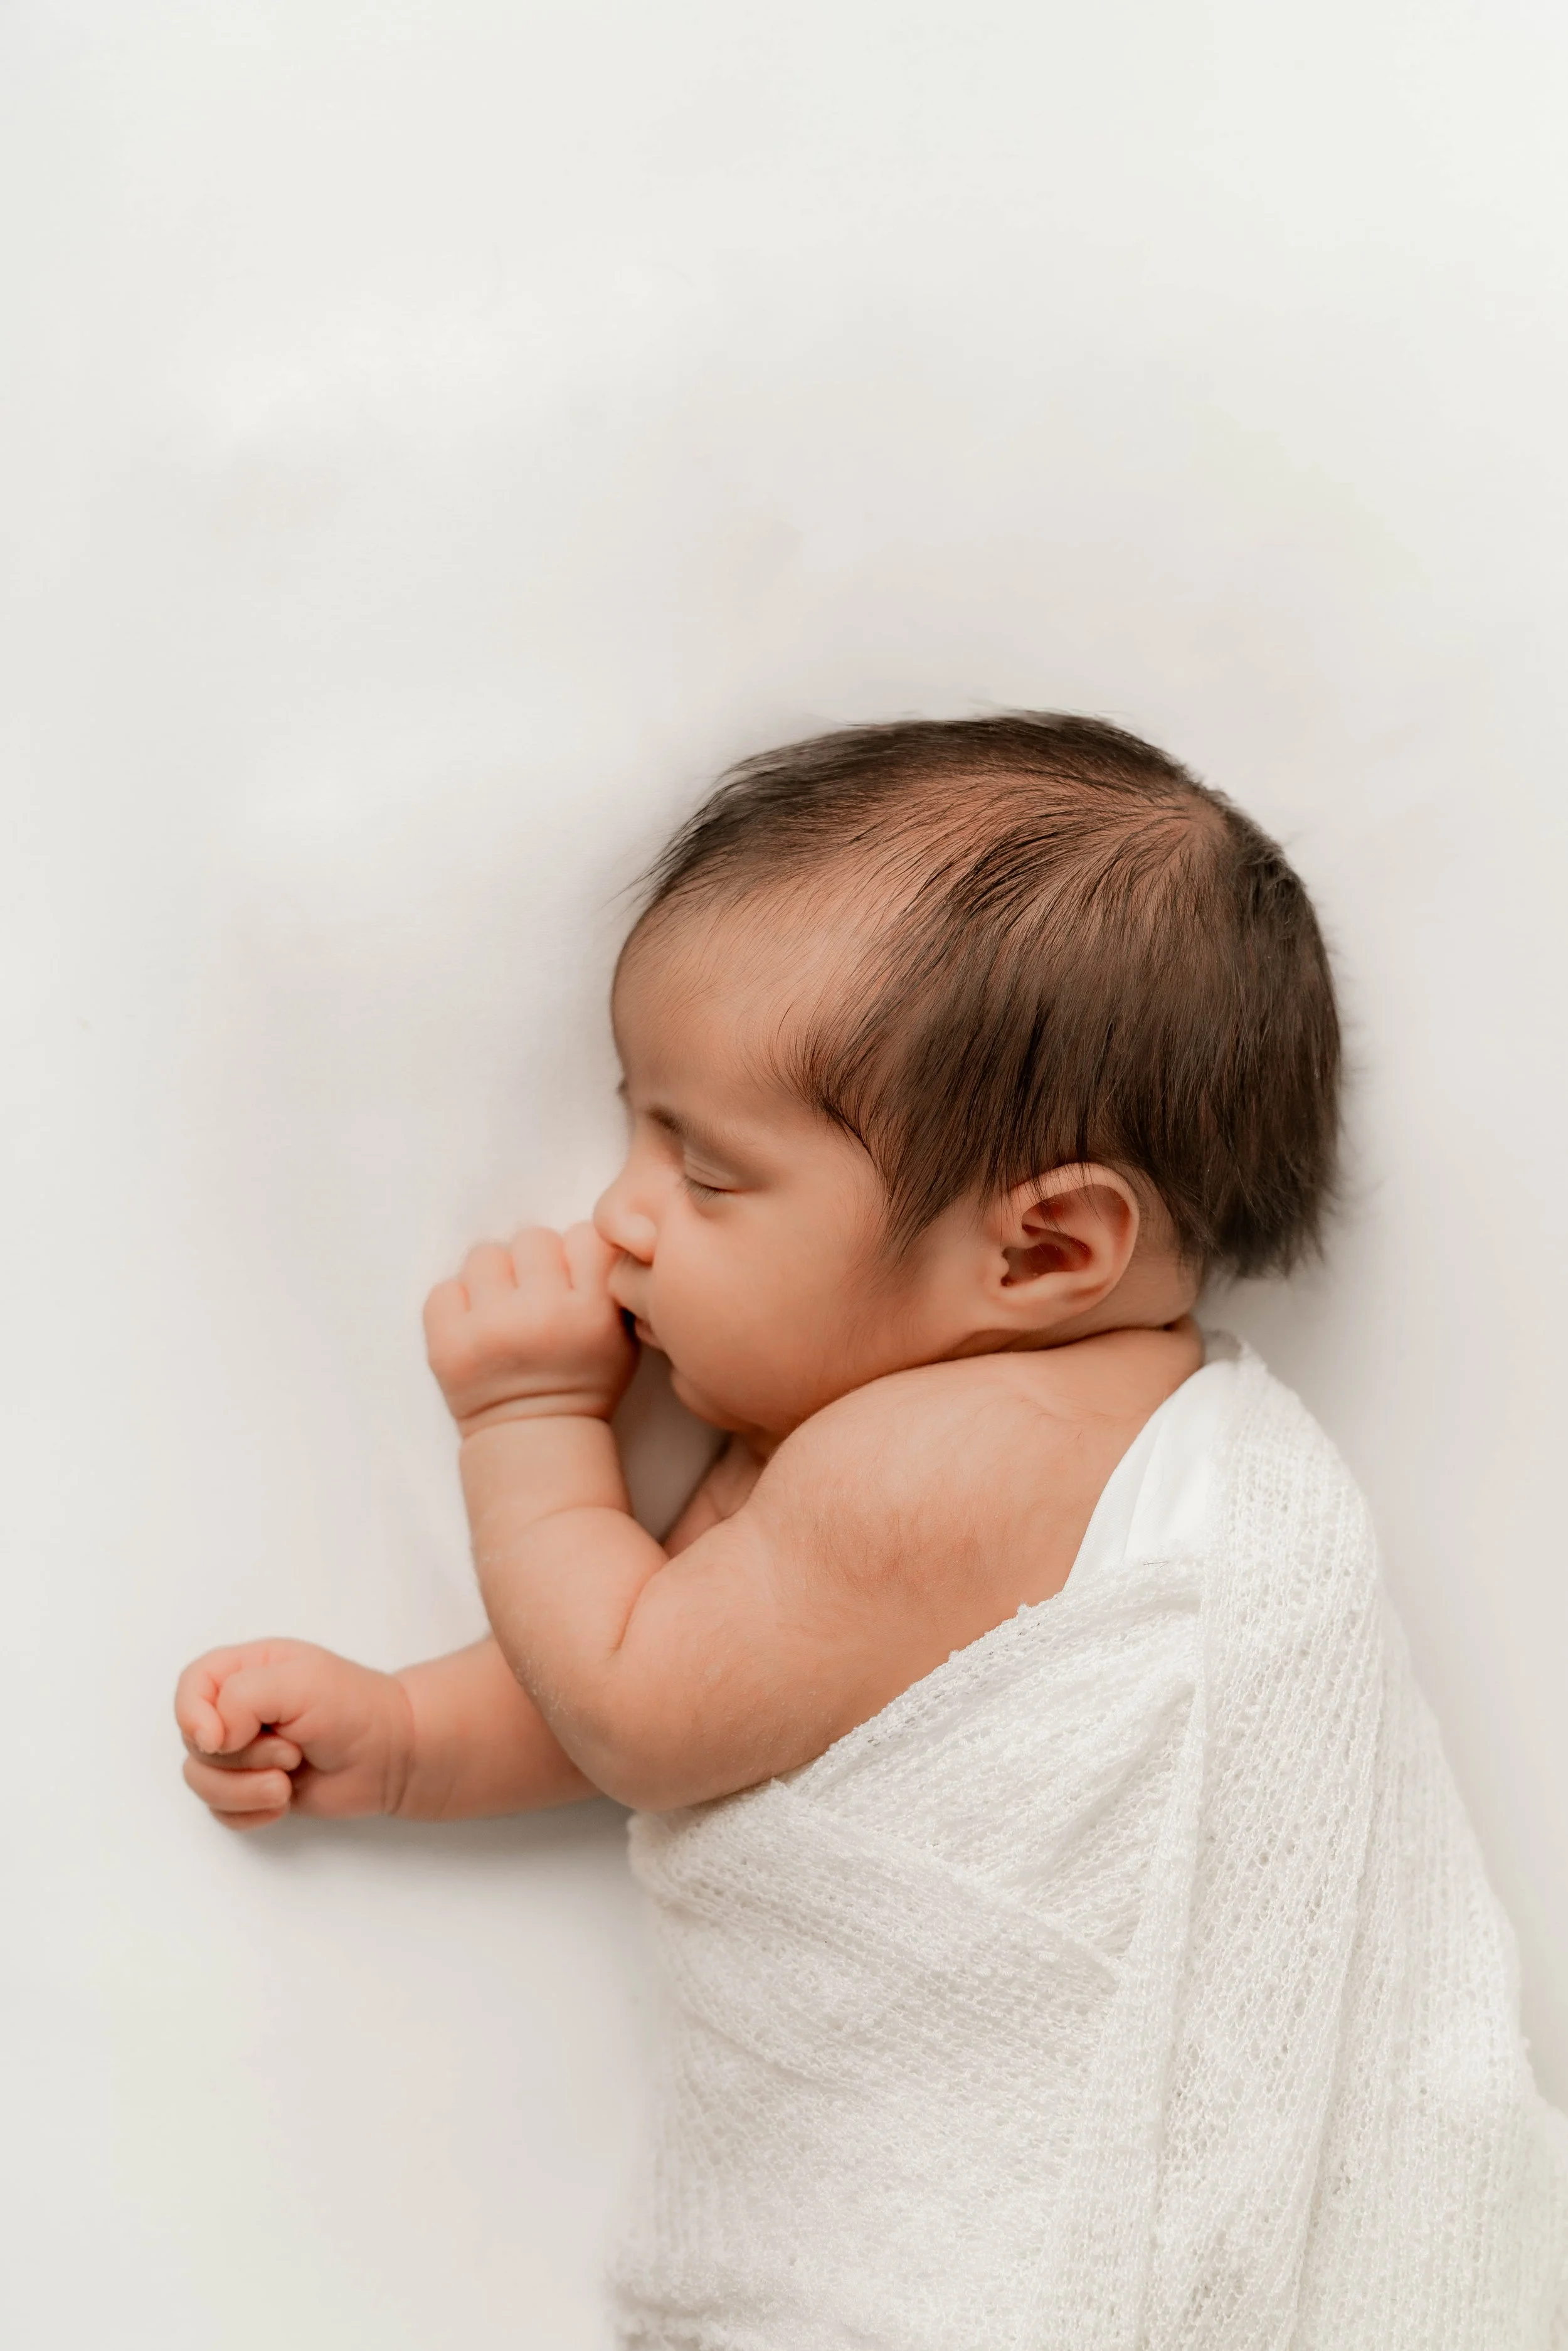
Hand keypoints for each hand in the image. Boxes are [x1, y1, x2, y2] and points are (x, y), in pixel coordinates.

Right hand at [174, 1638, 413, 1832]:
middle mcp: (237, 1709)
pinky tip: (284, 1801)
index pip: (191, 1686)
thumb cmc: (353, 1707)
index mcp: (246, 1670)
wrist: (392, 1756)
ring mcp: (244, 1752)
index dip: (191, 1716)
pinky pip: (221, 1812)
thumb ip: (241, 1699)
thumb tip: (208, 1738)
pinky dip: (249, 1814)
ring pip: (201, 1781)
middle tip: (292, 1753)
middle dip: (241, 1758)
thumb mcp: (299, 1684)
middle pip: (193, 1742)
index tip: (218, 1740)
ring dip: (244, 1790)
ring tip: (288, 1782)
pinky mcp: (252, 1789)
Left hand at [423, 1221, 637, 1434]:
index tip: (571, 1282)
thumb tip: (593, 1229)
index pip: (584, 1236)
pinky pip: (444, 1288)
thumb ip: (613, 1282)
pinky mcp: (447, 1345)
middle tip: (533, 1297)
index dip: (576, 1256)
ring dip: (494, 1279)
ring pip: (485, 1255)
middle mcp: (541, 1316)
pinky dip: (458, 1304)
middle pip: (533, 1238)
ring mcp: (490, 1330)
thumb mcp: (624, 1336)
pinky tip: (474, 1327)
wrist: (534, 1439)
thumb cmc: (584, 1381)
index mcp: (591, 1314)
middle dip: (533, 1265)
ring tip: (502, 1310)